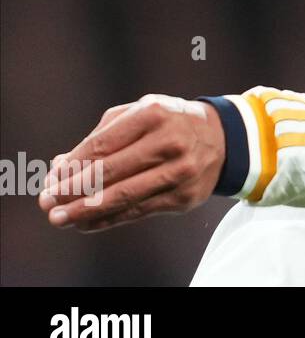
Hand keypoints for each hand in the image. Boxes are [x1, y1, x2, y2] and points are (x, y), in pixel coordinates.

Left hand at [38, 94, 225, 231]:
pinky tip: (87, 223)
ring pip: (125, 196)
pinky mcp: (185, 196)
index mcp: (153, 114)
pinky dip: (109, 219)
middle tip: (47, 203)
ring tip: (60, 218)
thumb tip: (61, 169)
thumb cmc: (167, 124)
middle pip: (111, 172)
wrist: (223, 139)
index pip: (102, 145)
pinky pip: (139, 211)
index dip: (72, 167)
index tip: (50, 182)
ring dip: (86, 211)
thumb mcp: (138, 114)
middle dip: (73, 190)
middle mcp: (170, 141)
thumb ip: (100, 137)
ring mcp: (181, 171)